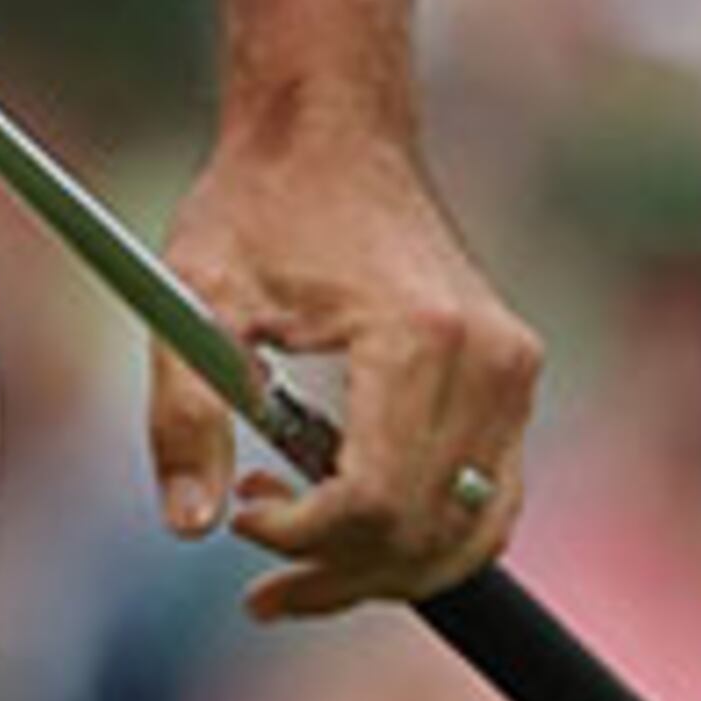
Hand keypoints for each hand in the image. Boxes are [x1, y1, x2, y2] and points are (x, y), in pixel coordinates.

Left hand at [147, 118, 540, 618]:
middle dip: (337, 570)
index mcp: (417, 338)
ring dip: (384, 568)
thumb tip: (190, 527)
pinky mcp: (516, 377)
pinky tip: (347, 515)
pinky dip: (426, 533)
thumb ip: (185, 411)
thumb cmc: (260, 204)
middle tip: (254, 548)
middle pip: (424, 534)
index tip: (242, 517)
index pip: (374, 501)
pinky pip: (489, 500)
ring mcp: (515, 371)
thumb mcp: (194, 295)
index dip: (302, 539)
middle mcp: (489, 360)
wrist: (333, 129)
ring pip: (468, 534)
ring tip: (293, 538)